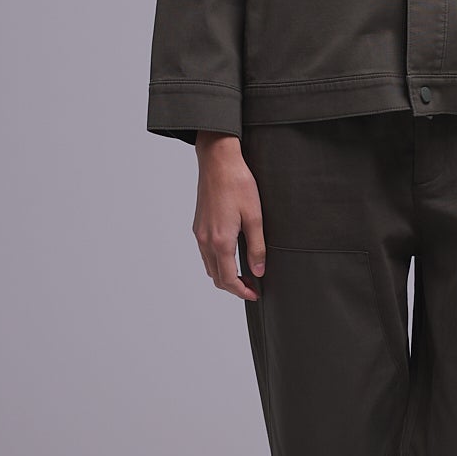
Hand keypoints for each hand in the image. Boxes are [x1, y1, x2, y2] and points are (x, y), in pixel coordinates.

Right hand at [193, 132, 265, 300]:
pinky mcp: (198, 225)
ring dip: (224, 274)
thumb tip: (259, 271)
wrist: (218, 161)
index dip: (241, 291)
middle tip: (251, 286)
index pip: (228, 278)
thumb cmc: (238, 184)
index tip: (254, 294)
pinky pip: (204, 252)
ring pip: (209, 265)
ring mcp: (199, 232)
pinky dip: (216, 261)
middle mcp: (205, 240)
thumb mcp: (254, 217)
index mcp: (220, 241)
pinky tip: (230, 255)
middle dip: (233, 286)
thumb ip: (257, 247)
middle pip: (216, 276)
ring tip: (243, 273)